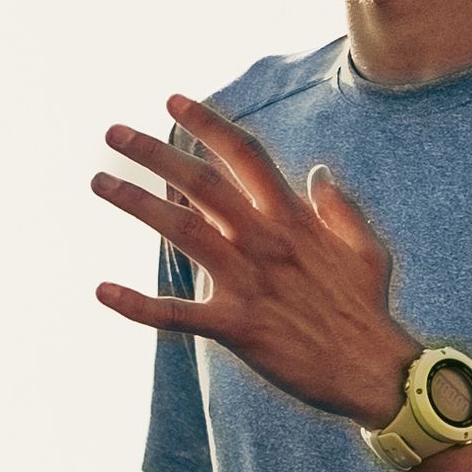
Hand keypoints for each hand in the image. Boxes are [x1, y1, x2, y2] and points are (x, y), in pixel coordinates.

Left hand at [91, 94, 416, 426]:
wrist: (372, 370)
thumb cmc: (367, 310)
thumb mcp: (365, 247)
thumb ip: (339, 208)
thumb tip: (316, 172)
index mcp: (293, 218)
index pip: (244, 155)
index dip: (207, 124)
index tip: (172, 101)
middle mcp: (265, 241)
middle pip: (201, 182)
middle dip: (154, 152)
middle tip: (113, 132)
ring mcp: (248, 283)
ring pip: (181, 230)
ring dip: (136, 203)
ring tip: (99, 181)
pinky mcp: (236, 327)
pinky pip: (177, 314)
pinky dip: (137, 304)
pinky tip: (102, 290)